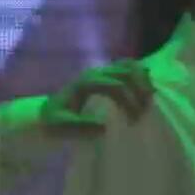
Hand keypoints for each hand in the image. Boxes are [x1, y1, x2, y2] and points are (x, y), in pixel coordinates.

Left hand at [38, 60, 153, 136]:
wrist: (46, 115)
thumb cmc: (54, 123)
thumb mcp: (62, 128)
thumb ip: (80, 127)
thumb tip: (103, 127)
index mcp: (86, 83)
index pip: (116, 86)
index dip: (129, 101)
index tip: (133, 122)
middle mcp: (95, 73)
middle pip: (127, 73)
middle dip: (140, 92)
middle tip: (143, 114)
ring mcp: (100, 71)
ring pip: (129, 66)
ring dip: (143, 82)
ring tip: (148, 102)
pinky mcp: (105, 75)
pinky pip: (127, 66)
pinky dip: (140, 74)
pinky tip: (145, 91)